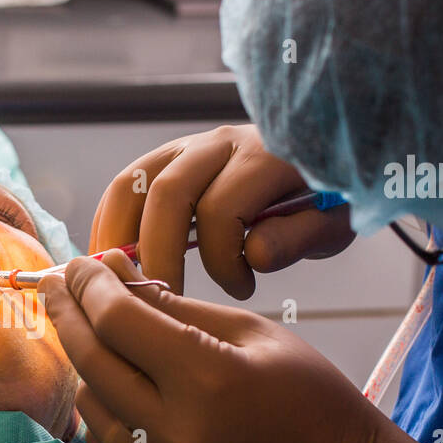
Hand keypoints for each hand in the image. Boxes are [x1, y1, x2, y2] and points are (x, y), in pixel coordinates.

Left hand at [39, 251, 385, 442]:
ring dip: (87, 364)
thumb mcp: (250, 333)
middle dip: (68, 313)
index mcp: (207, 380)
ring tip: (104, 339)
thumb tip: (112, 271)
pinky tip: (119, 386)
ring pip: (88, 402)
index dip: (89, 285)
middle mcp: (174, 434)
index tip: (78, 265)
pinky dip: (102, 408)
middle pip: (90, 360)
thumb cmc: (305, 397)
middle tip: (57, 284)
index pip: (118, 320)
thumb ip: (174, 304)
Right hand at [90, 125, 353, 297]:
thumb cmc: (324, 199)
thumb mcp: (331, 223)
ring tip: (118, 283)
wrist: (322, 157)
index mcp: (266, 155)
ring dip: (117, 237)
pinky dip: (111, 225)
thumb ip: (297, 237)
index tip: (242, 290)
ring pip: (131, 183)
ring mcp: (188, 146)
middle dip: (156, 253)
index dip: (222, 261)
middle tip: (160, 300)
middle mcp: (220, 142)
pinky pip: (124, 186)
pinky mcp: (168, 158)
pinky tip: (114, 263)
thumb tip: (254, 256)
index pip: (222, 209)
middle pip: (166, 192)